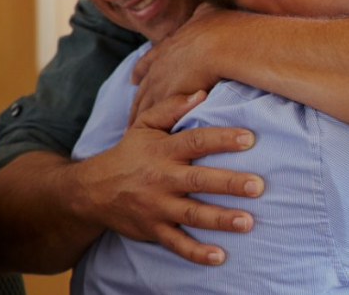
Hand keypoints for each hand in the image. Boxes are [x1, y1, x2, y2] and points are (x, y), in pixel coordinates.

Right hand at [76, 91, 263, 265]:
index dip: (222, 139)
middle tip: (258, 185)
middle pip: (199, 180)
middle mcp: (162, 179)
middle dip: (229, 184)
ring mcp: (157, 207)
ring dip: (221, 219)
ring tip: (248, 222)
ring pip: (192, 214)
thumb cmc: (128, 153)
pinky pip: (176, 243)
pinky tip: (219, 256)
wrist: (90, 191)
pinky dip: (196, 252)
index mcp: (163, 150)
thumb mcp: (144, 125)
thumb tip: (202, 92)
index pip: (196, 141)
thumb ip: (172, 107)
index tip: (249, 138)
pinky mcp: (153, 230)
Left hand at [129, 3, 229, 126]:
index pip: (151, 60)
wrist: (224, 43)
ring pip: (143, 102)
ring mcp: (162, 81)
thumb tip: (206, 6)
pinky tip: (143, 132)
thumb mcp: (209, 12)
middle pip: (144, 85)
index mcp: (171, 45)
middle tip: (130, 111)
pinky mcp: (168, 96)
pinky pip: (151, 114)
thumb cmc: (223, 27)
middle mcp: (162, 63)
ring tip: (130, 128)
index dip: (142, 69)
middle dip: (136, 97)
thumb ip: (204, 12)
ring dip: (136, 114)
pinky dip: (145, 123)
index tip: (134, 77)